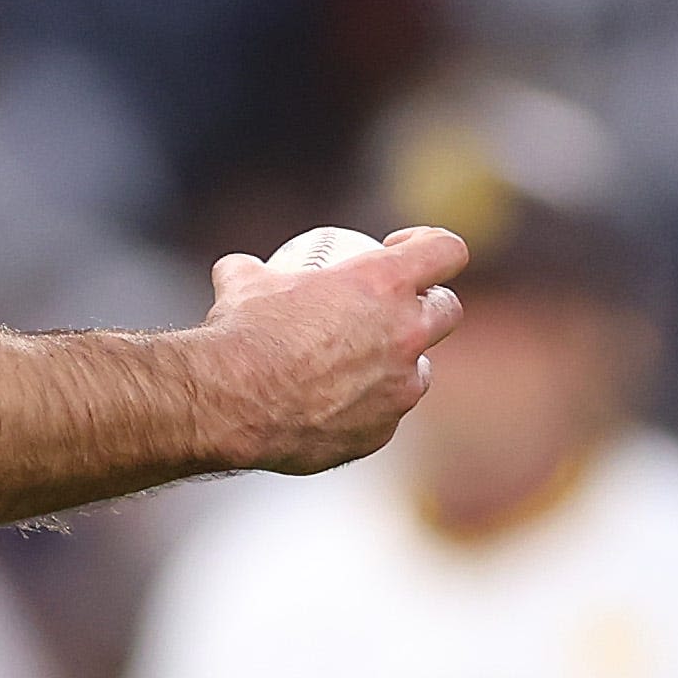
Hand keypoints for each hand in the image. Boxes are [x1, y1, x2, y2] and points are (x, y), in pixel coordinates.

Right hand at [201, 226, 466, 472]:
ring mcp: (397, 390)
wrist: (229, 403)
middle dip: (431, 305)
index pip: (445, 250)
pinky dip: (361, 409)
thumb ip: (255, 270)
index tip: (400, 250)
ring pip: (418, 373)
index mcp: (383, 284)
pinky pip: (381, 416)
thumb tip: (241, 268)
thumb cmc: (241, 334)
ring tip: (357, 366)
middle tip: (395, 309)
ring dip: (398, 365)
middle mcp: (404, 336)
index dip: (432, 244)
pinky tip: (325, 406)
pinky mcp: (379, 433)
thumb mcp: (242, 282)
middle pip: (448, 311)